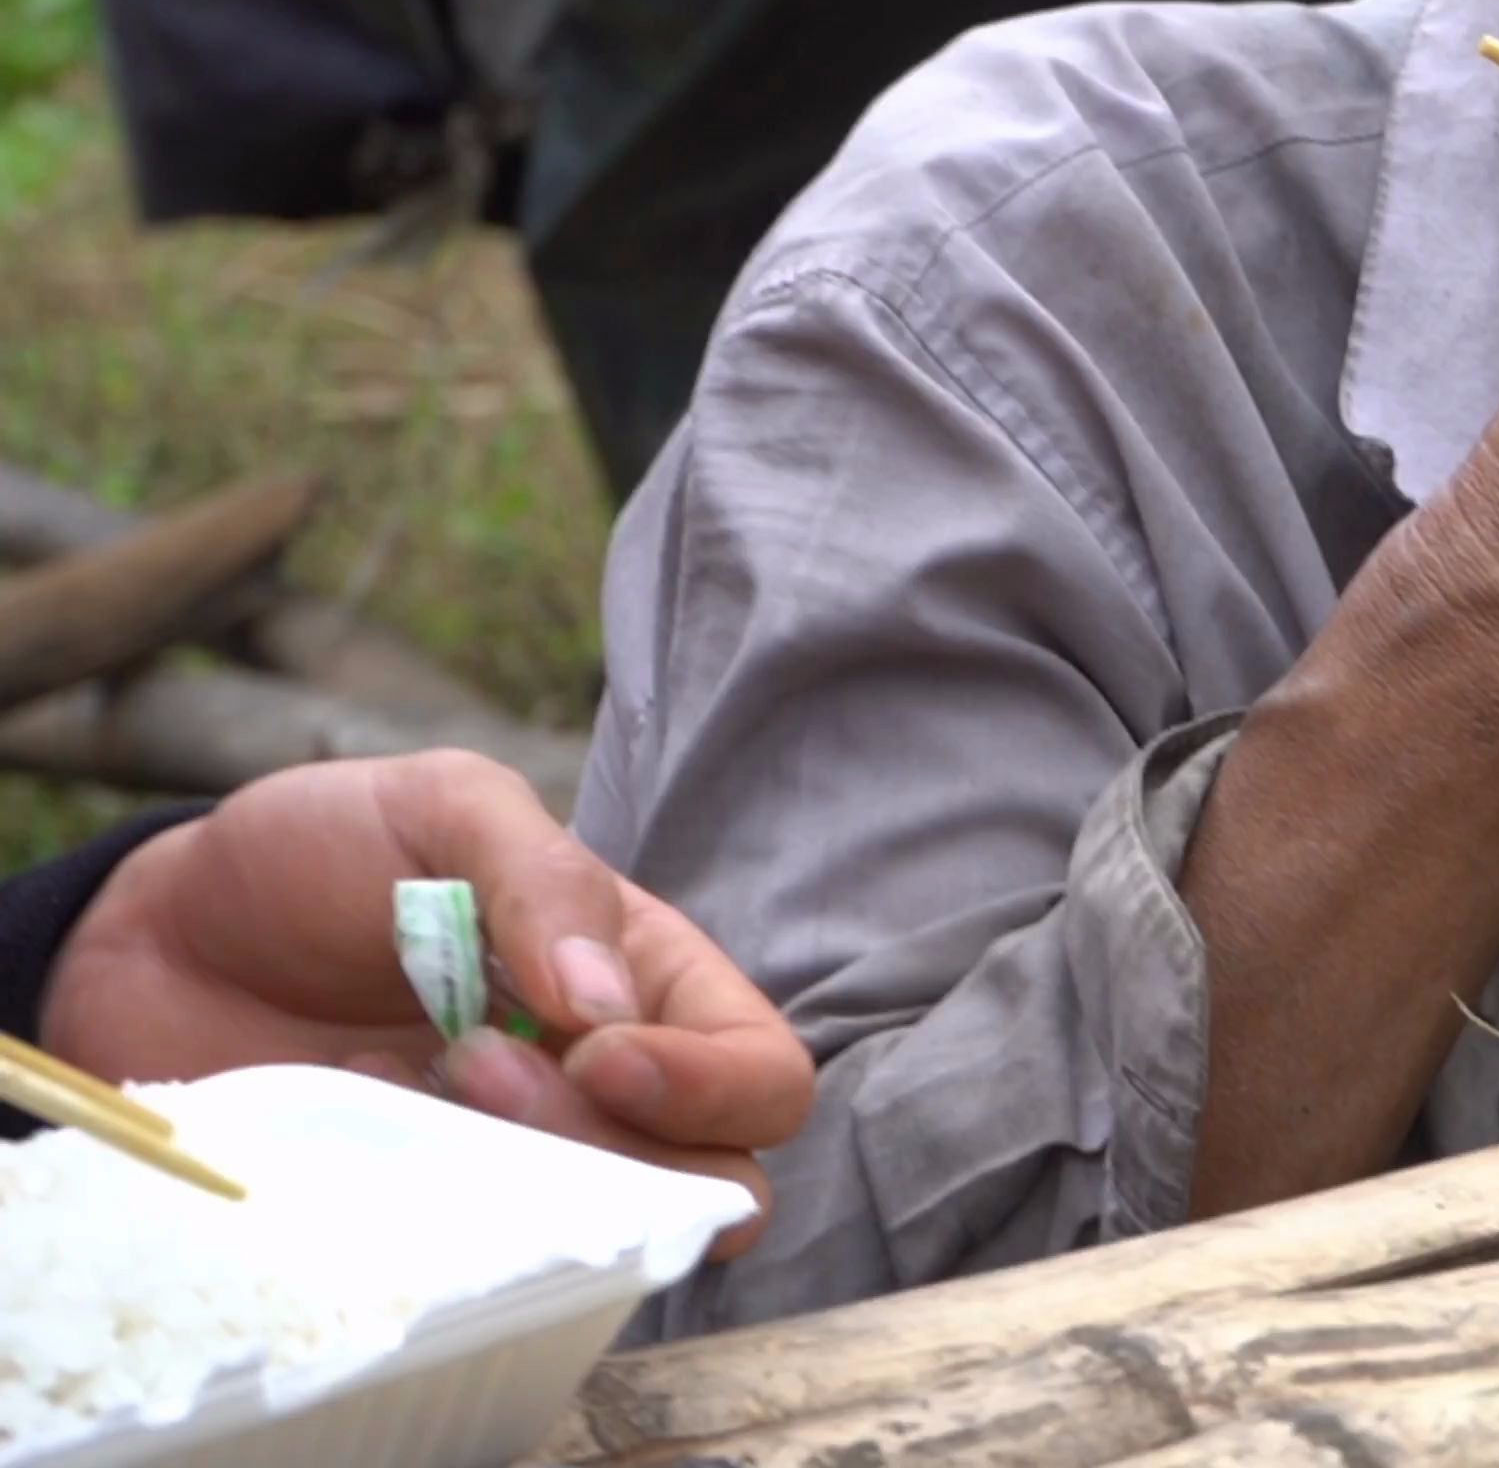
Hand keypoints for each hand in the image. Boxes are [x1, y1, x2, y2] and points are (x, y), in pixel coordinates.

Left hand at [39, 750, 811, 1258]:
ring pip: (613, 1235)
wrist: (167, 931)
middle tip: (476, 1064)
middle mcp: (608, 1086)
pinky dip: (439, 1218)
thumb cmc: (327, 850)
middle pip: (714, 1174)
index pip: (762, 1071)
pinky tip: (360, 1127)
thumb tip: (611, 1005)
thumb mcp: (445, 805)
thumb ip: (544, 878)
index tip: (596, 1049)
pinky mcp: (428, 1217)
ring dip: (539, 1185)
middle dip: (619, 1142)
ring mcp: (519, 1163)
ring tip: (424, 1088)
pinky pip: (484, 1263)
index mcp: (649, 982)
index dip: (711, 1083)